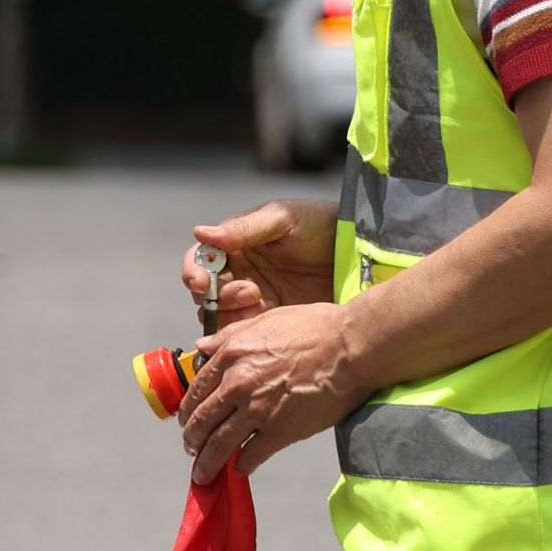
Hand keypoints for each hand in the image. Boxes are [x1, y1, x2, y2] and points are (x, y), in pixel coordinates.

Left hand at [179, 305, 365, 481]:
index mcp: (231, 355)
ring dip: (206, 463)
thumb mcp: (266, 319)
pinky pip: (251, 456)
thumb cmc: (316, 328)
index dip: (188, 410)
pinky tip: (240, 470)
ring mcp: (257, 410)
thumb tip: (203, 347)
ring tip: (202, 475)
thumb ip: (229, 336)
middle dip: (191, 441)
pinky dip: (242, 466)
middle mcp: (237, 384)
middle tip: (191, 451)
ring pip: (218, 445)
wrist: (351, 346)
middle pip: (200, 422)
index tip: (188, 421)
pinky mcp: (280, 431)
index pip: (196, 390)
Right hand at [184, 198, 338, 321]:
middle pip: (204, 293)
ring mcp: (251, 298)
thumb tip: (200, 232)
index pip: (199, 260)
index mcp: (235, 244)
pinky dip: (244, 329)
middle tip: (247, 290)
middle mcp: (237, 272)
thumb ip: (243, 228)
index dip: (193, 272)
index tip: (201, 282)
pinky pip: (242, 331)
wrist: (358, 253)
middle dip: (217, 295)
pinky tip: (264, 317)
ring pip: (219, 315)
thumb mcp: (283, 219)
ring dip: (229, 312)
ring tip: (258, 300)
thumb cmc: (321, 224)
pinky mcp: (268, 319)